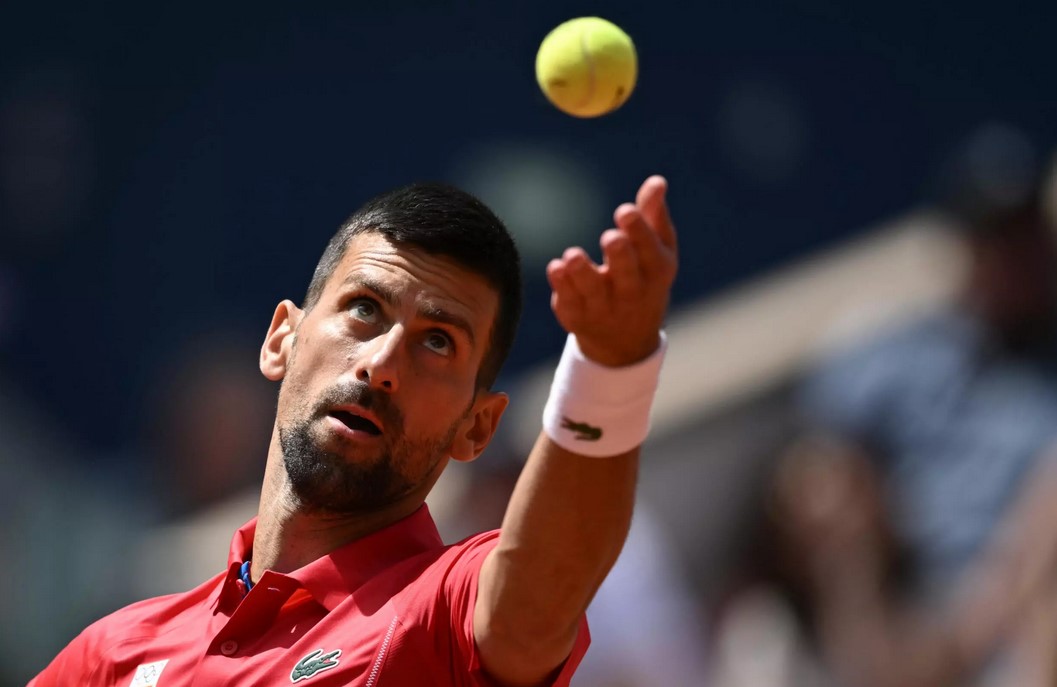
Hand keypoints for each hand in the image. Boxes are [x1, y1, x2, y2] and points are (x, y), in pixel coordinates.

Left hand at [546, 175, 677, 366]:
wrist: (626, 340)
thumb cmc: (643, 278)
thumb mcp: (656, 250)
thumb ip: (653, 216)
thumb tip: (656, 182)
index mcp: (656, 272)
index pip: (650, 252)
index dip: (639, 232)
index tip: (624, 211)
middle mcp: (632, 293)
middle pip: (627, 275)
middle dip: (620, 256)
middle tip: (610, 237)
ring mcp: (604, 308)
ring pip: (593, 292)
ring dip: (583, 273)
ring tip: (572, 256)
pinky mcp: (577, 317)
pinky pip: (569, 303)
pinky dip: (561, 287)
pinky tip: (556, 268)